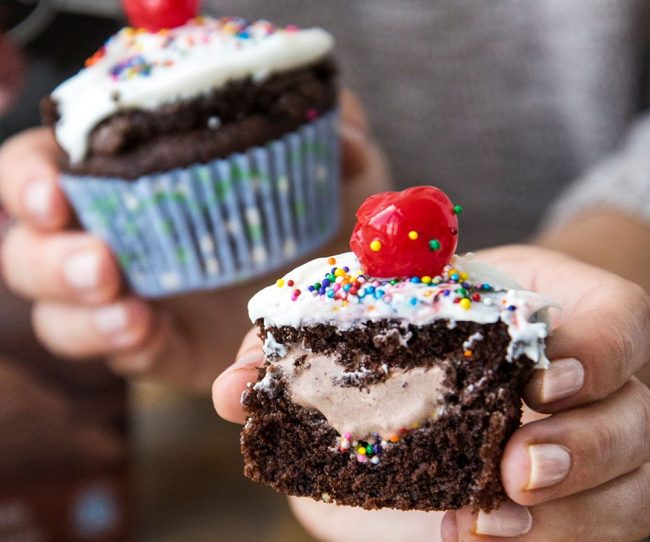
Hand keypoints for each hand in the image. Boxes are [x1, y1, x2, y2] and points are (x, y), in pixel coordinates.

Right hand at [0, 91, 388, 389]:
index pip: (42, 168)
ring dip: (83, 318)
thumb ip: (331, 131)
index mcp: (129, 176)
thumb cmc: (323, 211)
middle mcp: (115, 237)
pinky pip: (125, 357)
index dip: (28, 179)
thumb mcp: (334, 160)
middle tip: (102, 264)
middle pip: (32, 252)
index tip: (54, 193)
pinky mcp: (161, 349)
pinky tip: (150, 337)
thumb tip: (338, 138)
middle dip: (51, 260)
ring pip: (61, 317)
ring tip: (129, 314)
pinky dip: (131, 349)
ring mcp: (132, 300)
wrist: (340, 292)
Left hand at [214, 245, 649, 540]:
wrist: (456, 379)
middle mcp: (597, 388)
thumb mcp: (377, 322)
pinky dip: (551, 541)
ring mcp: (604, 451)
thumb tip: (235, 385)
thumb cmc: (423, 335)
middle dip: (582, 449)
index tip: (539, 381)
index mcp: (559, 317)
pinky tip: (484, 540)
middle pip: (632, 420)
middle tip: (515, 469)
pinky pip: (602, 532)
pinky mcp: (591, 502)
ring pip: (627, 492)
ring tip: (490, 525)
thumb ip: (312, 345)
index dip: (592, 353)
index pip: (615, 326)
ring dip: (568, 515)